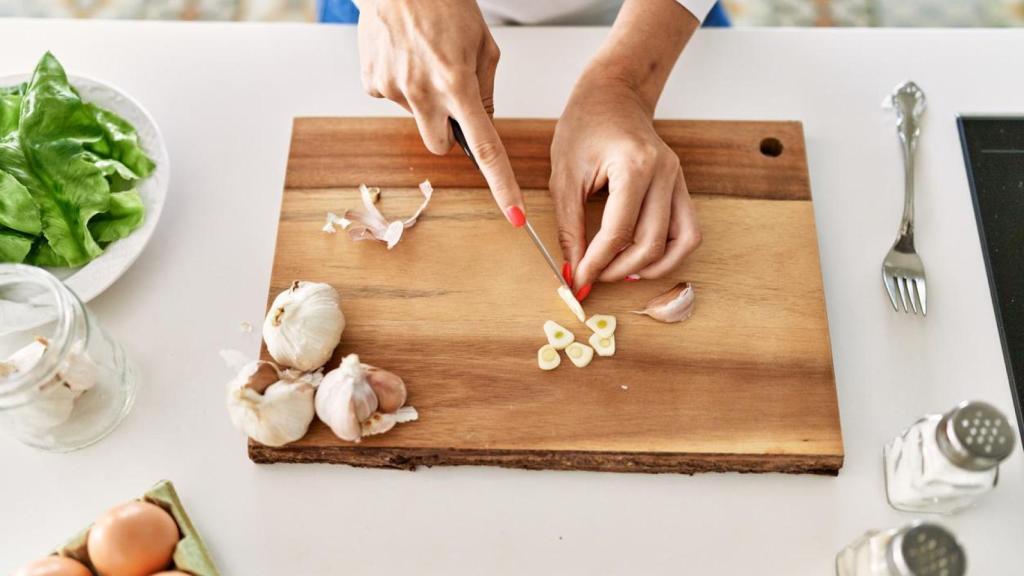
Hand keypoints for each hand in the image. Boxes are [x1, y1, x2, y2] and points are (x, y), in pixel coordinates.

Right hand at [355, 0, 525, 224]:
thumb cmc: (443, 2)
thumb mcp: (483, 45)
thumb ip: (485, 90)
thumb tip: (482, 123)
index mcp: (458, 84)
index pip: (485, 149)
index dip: (501, 186)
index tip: (514, 215)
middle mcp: (422, 93)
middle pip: (439, 145)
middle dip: (447, 130)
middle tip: (449, 94)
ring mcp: (393, 90)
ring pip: (417, 118)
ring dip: (424, 100)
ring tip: (423, 59)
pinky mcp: (372, 84)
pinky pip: (394, 98)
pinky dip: (401, 83)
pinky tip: (403, 56)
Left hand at [550, 75, 700, 294]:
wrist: (612, 94)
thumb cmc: (584, 126)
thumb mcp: (565, 177)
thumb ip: (569, 226)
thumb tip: (574, 268)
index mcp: (635, 165)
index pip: (619, 230)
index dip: (597, 262)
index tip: (579, 278)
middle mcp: (665, 173)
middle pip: (652, 242)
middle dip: (620, 269)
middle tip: (593, 276)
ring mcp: (678, 180)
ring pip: (681, 242)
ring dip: (652, 267)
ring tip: (620, 272)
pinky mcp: (681, 187)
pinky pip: (687, 231)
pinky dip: (669, 252)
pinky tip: (641, 259)